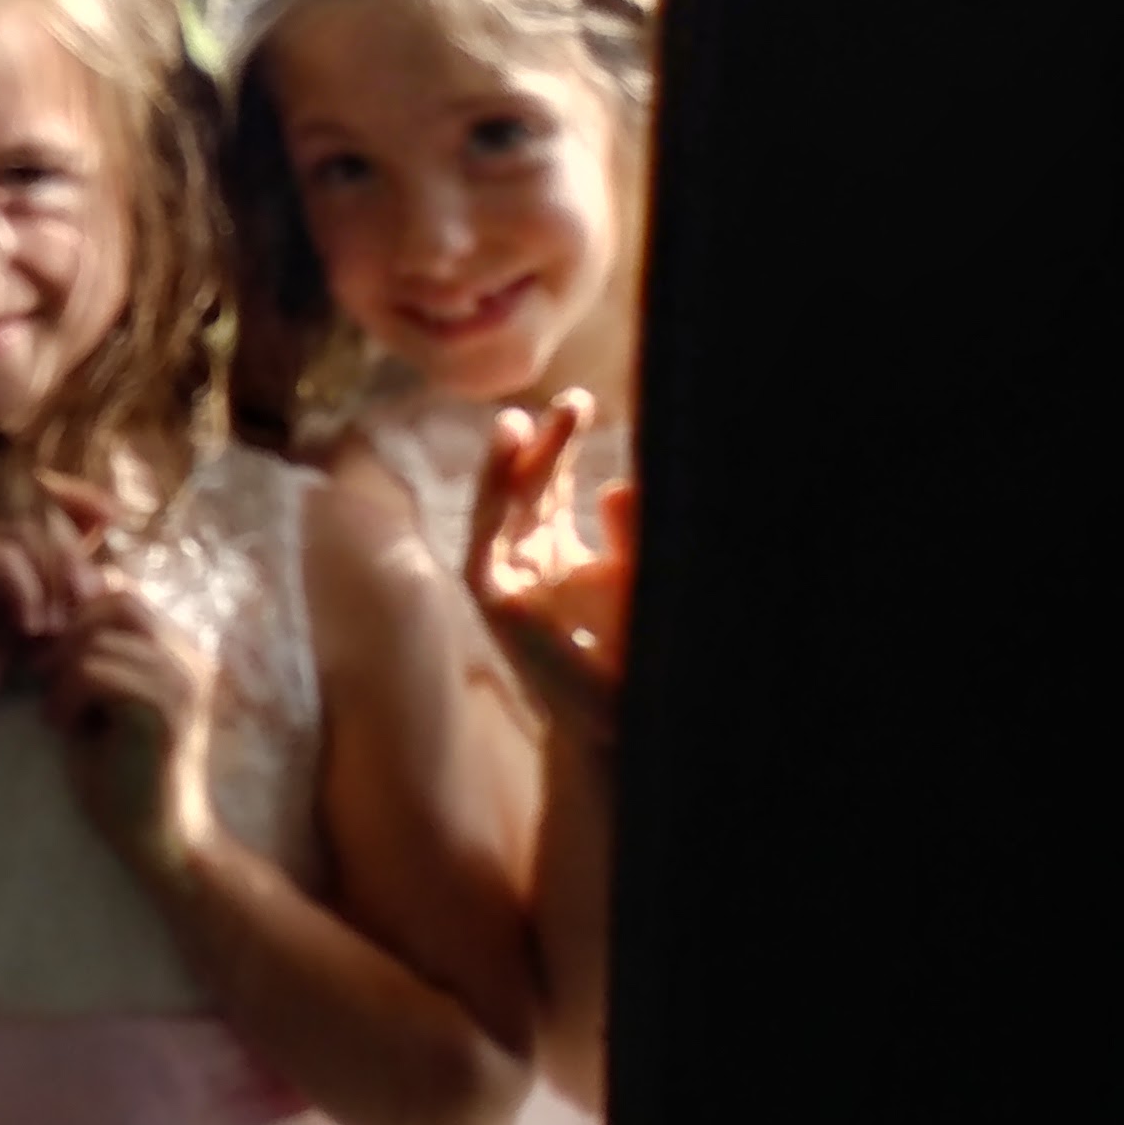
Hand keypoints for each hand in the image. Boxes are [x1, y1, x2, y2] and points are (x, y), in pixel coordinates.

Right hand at [0, 470, 111, 725]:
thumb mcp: (37, 601)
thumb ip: (60, 559)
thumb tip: (107, 512)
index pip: (32, 487)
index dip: (75, 494)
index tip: (112, 516)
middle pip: (35, 513)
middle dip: (71, 555)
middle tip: (88, 598)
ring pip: (24, 534)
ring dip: (52, 580)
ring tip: (57, 625)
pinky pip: (3, 559)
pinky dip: (27, 593)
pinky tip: (32, 628)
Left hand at [41, 590, 220, 882]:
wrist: (157, 841)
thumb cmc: (120, 775)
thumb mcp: (100, 701)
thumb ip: (90, 656)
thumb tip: (49, 612)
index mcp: (180, 653)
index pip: (125, 595)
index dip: (78, 615)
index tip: (48, 657)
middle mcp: (191, 659)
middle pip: (119, 602)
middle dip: (68, 633)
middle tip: (41, 675)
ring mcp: (183, 682)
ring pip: (99, 639)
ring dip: (63, 672)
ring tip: (56, 711)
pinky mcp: (165, 711)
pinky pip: (94, 673)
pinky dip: (65, 697)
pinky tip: (61, 728)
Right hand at [470, 396, 635, 734]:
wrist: (623, 722)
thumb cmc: (634, 656)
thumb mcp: (640, 579)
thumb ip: (633, 535)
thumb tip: (616, 485)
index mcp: (567, 560)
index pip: (555, 489)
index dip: (562, 446)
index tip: (581, 402)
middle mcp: (533, 566)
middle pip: (528, 490)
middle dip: (544, 445)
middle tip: (574, 402)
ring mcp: (510, 584)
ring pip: (498, 509)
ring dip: (505, 465)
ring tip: (515, 421)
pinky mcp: (495, 603)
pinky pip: (483, 543)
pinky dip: (489, 503)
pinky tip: (499, 469)